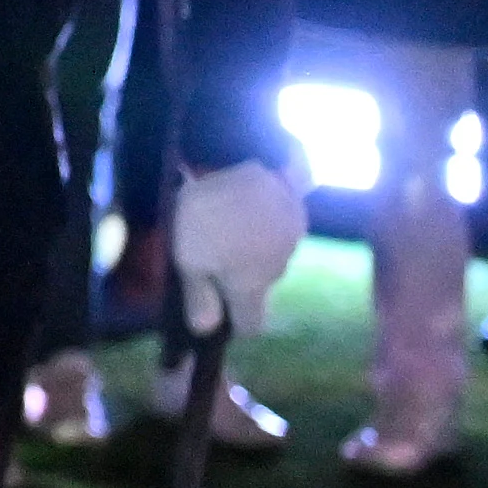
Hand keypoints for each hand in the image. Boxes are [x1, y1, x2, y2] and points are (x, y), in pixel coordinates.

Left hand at [165, 159, 305, 337]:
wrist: (241, 156)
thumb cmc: (207, 215)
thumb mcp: (188, 260)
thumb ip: (199, 298)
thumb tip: (206, 330)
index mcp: (252, 286)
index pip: (253, 325)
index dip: (235, 323)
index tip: (216, 309)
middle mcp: (281, 268)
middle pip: (260, 286)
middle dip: (238, 278)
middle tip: (208, 251)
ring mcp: (295, 237)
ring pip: (271, 254)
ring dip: (253, 246)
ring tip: (225, 219)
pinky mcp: (299, 208)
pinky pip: (280, 224)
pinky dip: (265, 220)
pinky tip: (247, 201)